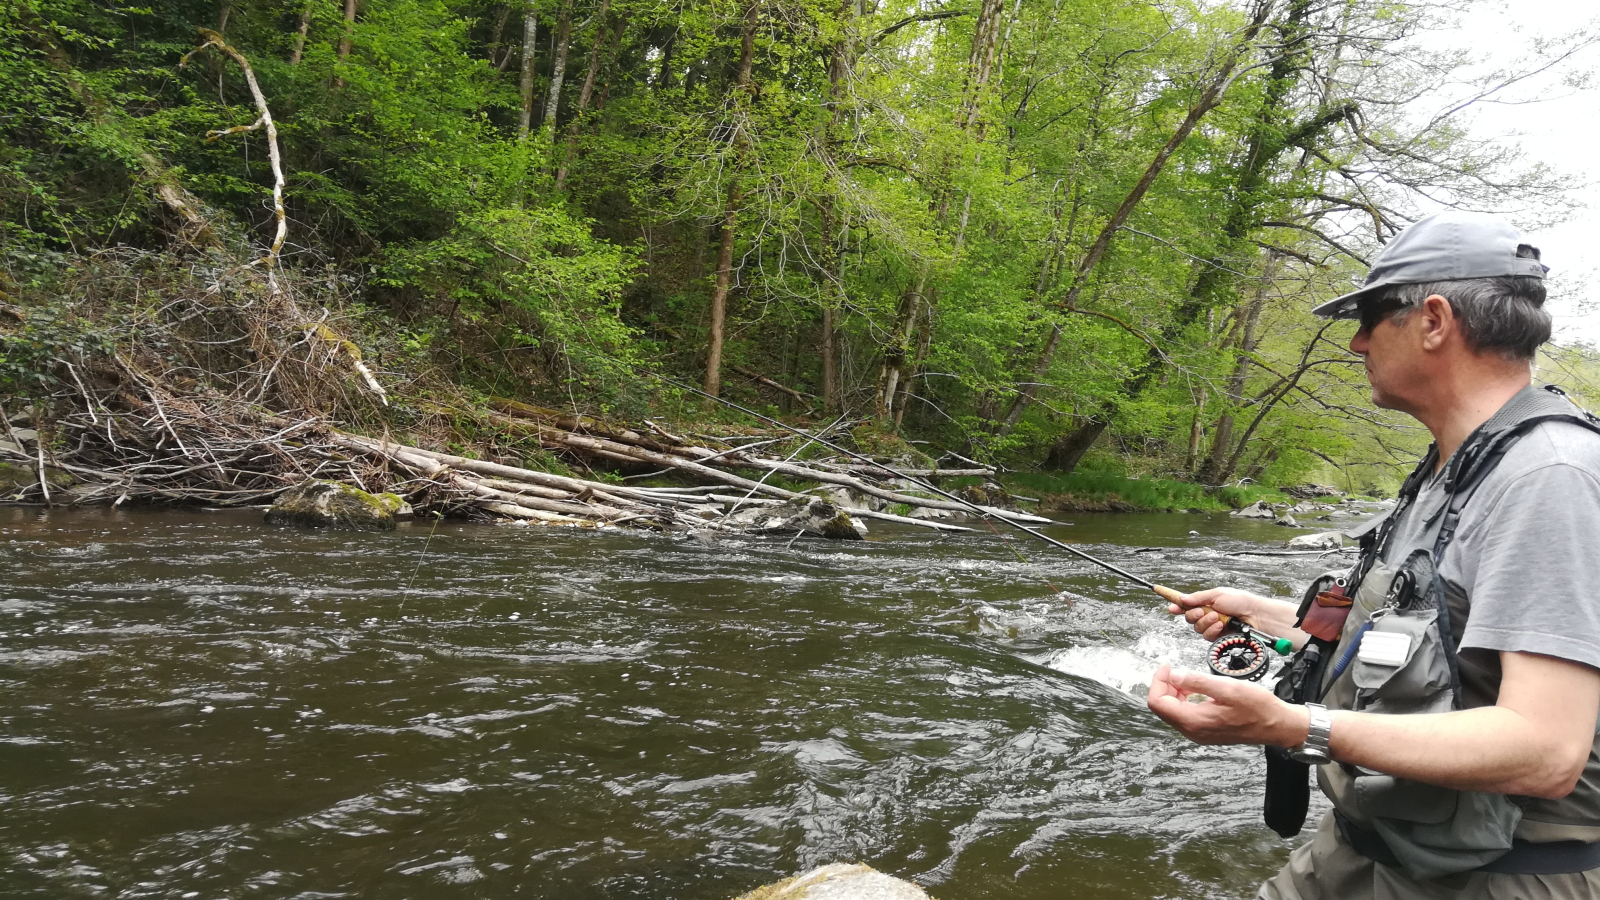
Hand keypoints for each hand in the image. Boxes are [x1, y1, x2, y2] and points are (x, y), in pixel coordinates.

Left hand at [1146, 664, 1308, 747]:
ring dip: (1174, 692)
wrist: (1277, 725)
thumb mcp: (1227, 688)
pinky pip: (1185, 715)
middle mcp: (1192, 731)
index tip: (1168, 666)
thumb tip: (1173, 675)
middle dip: (1164, 686)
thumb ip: (1197, 681)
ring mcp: (1198, 733)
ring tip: (1186, 677)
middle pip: (1162, 708)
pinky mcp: (1205, 731)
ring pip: (1173, 711)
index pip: (1157, 703)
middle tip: (1175, 668)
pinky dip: (1184, 699)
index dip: (1158, 681)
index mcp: (1194, 721)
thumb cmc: (1257, 707)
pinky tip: (1195, 688)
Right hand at [1166, 586, 1269, 639]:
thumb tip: (1183, 599)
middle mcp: (1207, 614)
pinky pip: (1207, 636)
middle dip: (1194, 615)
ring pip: (1197, 628)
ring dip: (1206, 622)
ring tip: (1218, 618)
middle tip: (1203, 611)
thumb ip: (1198, 597)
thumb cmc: (1240, 601)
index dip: (1177, 606)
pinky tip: (1221, 625)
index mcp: (1206, 602)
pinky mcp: (1217, 636)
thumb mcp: (1217, 594)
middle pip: (1189, 618)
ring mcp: (1212, 626)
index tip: (1171, 608)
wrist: (1255, 615)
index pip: (1187, 605)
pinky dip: (1212, 630)